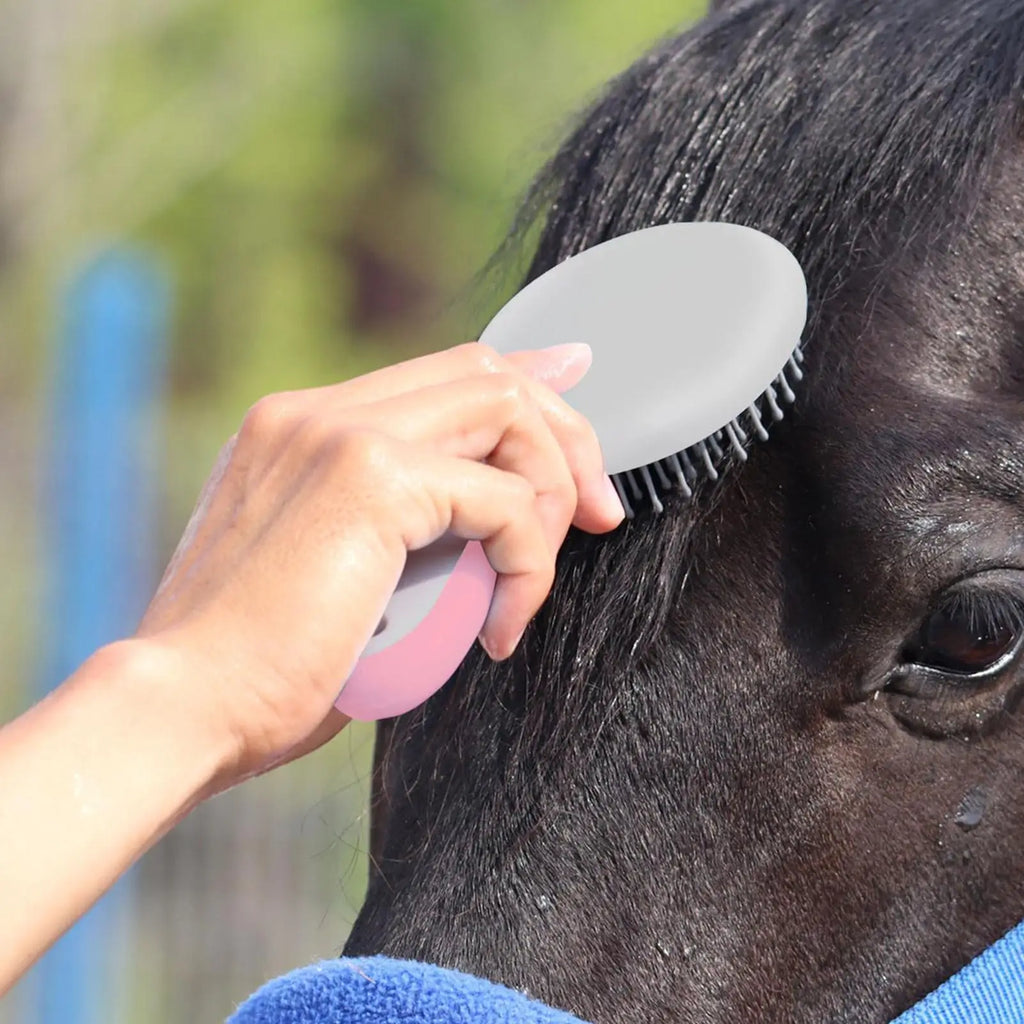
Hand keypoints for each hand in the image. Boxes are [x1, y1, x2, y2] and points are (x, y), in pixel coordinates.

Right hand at [132, 342, 623, 791]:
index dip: (525, 380)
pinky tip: (498, 633)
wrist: (184, 710)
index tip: (578, 409)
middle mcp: (317, 413)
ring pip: (506, 411)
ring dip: (554, 491)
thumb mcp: (334, 578)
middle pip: (486, 373)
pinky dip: (529, 564)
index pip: (440, 372)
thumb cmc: (258, 673)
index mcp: (301, 429)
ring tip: (531, 584)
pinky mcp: (370, 478)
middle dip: (567, 436)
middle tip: (598, 514)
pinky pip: (505, 500)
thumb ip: (397, 534)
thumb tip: (477, 533)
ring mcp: (339, 434)